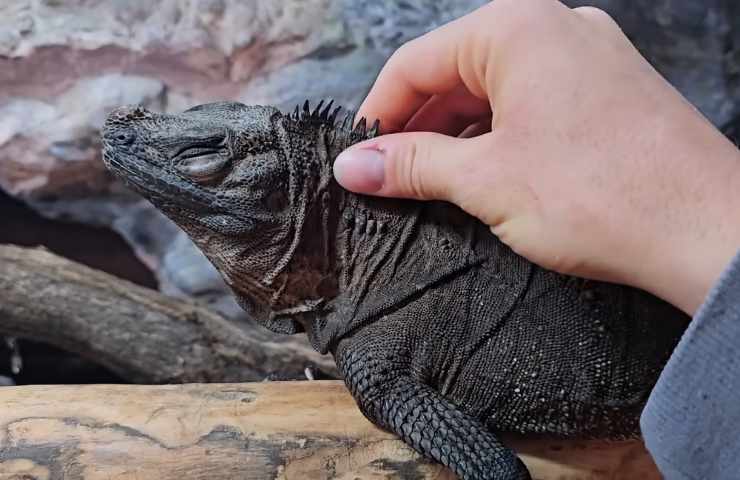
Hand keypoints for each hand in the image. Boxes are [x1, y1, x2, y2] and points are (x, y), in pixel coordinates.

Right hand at [333, 0, 739, 313]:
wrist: (707, 231)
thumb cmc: (602, 195)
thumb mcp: (484, 179)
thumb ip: (412, 165)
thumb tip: (355, 165)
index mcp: (516, 31)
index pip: (416, 64)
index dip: (378, 114)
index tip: (359, 158)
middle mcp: (554, 30)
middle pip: (455, 75)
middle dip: (418, 129)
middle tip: (392, 180)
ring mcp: (588, 59)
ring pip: (494, 93)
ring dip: (458, 138)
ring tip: (435, 186)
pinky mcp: (608, 93)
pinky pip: (533, 105)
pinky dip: (500, 138)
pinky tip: (487, 178)